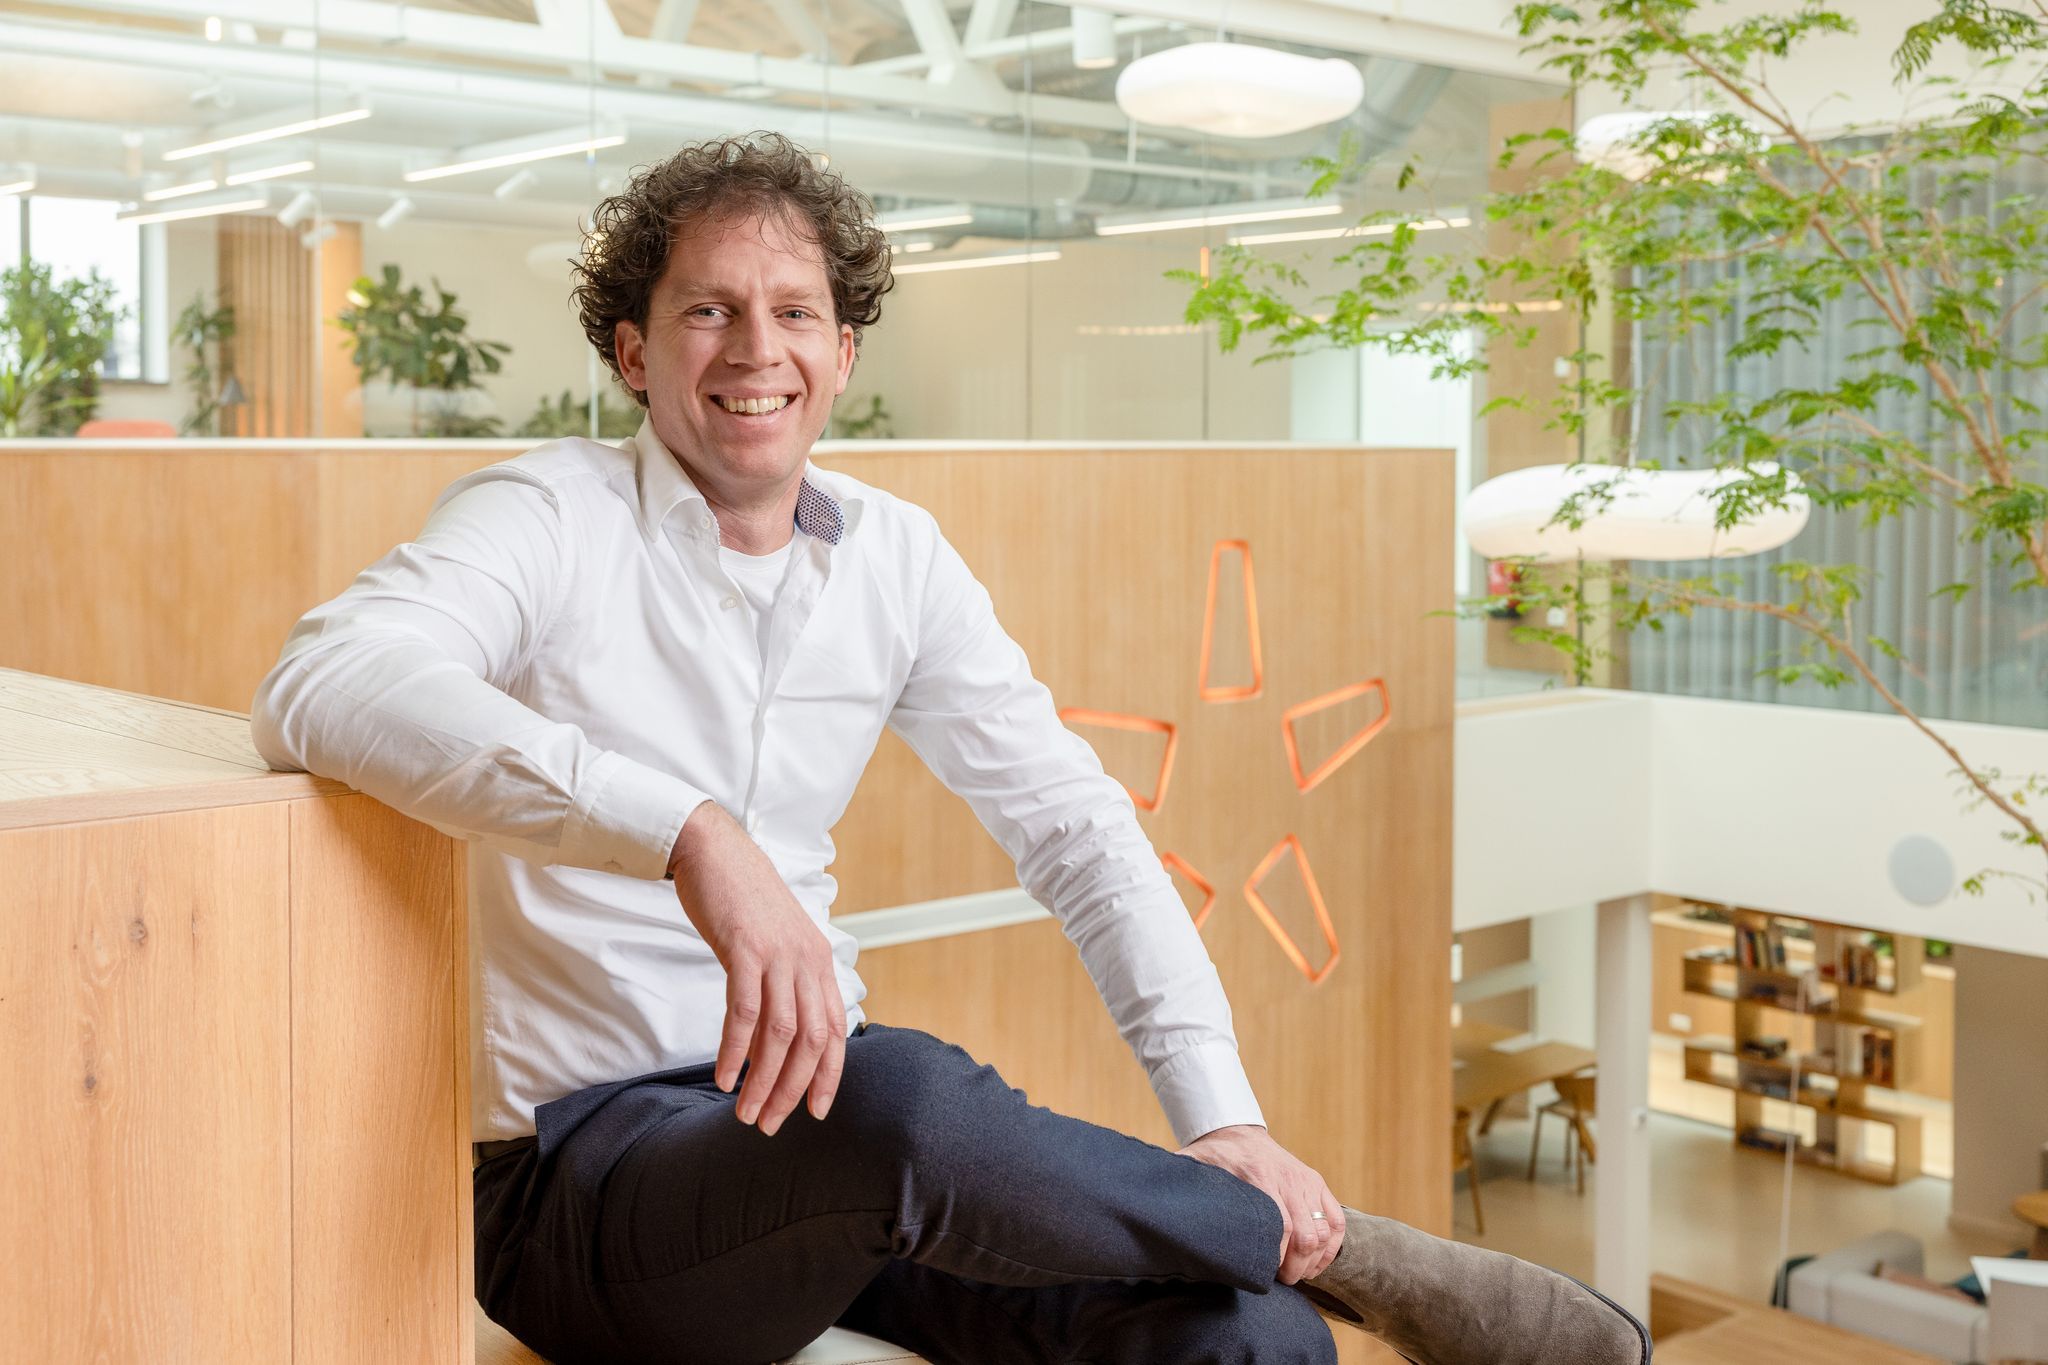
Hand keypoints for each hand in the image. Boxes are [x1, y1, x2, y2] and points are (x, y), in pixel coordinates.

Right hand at [668, 801, 845, 1135]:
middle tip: (769, 1125)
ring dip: (763, 1080)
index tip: (814, 1112)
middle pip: (811, 1040)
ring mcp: (778, 954)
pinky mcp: (744, 948)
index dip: (827, 1075)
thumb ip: (788, 981)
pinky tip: (725, 1077)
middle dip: (792, 1090)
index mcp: (820, 961)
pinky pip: (743, 1011)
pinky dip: (736, 1050)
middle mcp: (808, 960)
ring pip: (780, 1033)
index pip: (836, 1030)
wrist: (715, 849)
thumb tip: (784, 1032)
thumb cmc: (743, 900)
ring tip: (746, 1113)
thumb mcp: (778, 942)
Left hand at [1179, 1124, 1341, 1284]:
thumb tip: (1156, 1210)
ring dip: (1313, 1261)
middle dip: (1295, 1266)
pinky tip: (1315, 1262)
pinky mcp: (1317, 1184)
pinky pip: (1337, 1222)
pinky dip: (1330, 1248)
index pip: (1279, 1226)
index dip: (1276, 1257)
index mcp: (1258, 1177)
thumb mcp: (1193, 1166)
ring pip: (1324, 1232)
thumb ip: (1183, 1186)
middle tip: (1280, 1280)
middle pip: (1306, 1235)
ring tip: (1296, 1275)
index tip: (1263, 1274)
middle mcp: (1287, 1179)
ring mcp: (1306, 1182)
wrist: (1237, 1131)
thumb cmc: (1212, 1157)